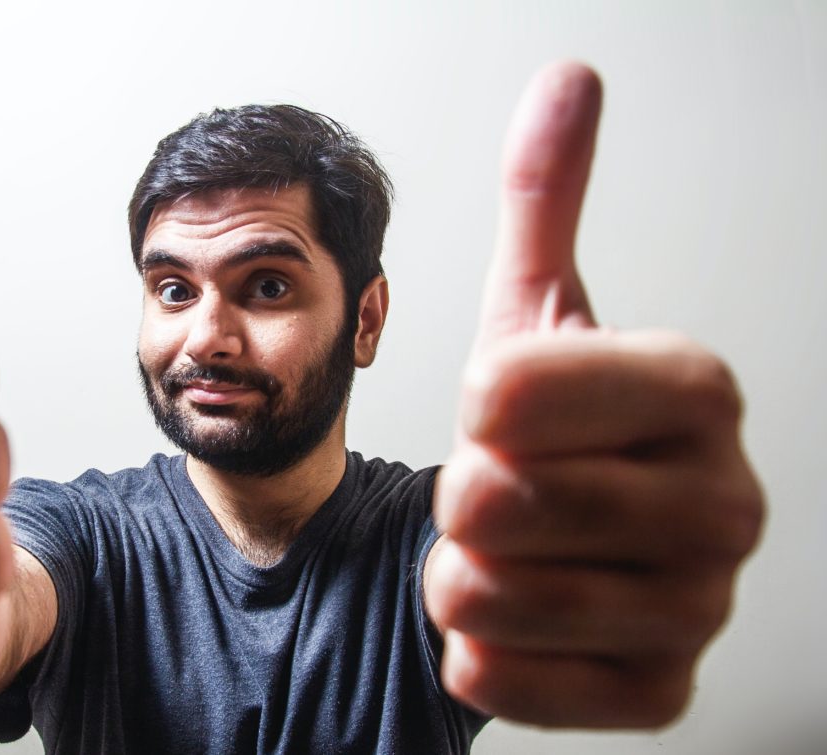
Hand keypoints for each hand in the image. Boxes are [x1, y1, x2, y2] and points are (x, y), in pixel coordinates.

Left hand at [425, 62, 763, 727]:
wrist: (557, 544)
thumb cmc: (545, 428)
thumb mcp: (535, 312)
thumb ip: (545, 205)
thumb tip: (567, 85)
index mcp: (697, 390)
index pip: (524, 390)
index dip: (479, 400)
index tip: (491, 403)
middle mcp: (726, 503)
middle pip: (503, 500)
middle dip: (461, 492)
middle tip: (491, 488)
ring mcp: (700, 606)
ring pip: (495, 594)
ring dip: (459, 572)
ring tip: (502, 550)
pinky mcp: (657, 690)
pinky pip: (511, 682)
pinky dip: (477, 651)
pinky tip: (509, 617)